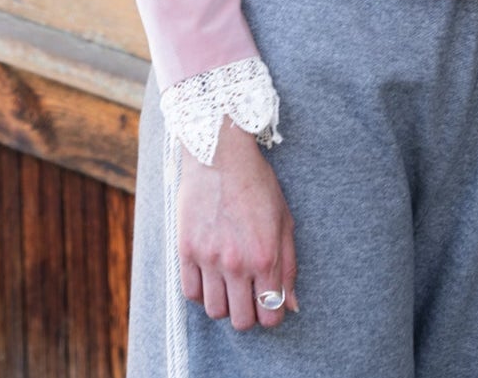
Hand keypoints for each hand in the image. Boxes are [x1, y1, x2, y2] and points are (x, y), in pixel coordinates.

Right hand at [177, 120, 298, 329]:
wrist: (220, 155)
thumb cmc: (257, 185)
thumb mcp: (284, 220)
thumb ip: (289, 265)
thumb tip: (292, 304)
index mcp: (266, 256)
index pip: (271, 314)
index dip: (272, 314)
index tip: (268, 304)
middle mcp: (238, 263)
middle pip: (242, 321)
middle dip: (248, 314)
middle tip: (248, 295)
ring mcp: (210, 258)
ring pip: (215, 312)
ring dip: (224, 304)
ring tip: (228, 284)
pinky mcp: (186, 251)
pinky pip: (190, 294)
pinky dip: (201, 292)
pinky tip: (210, 276)